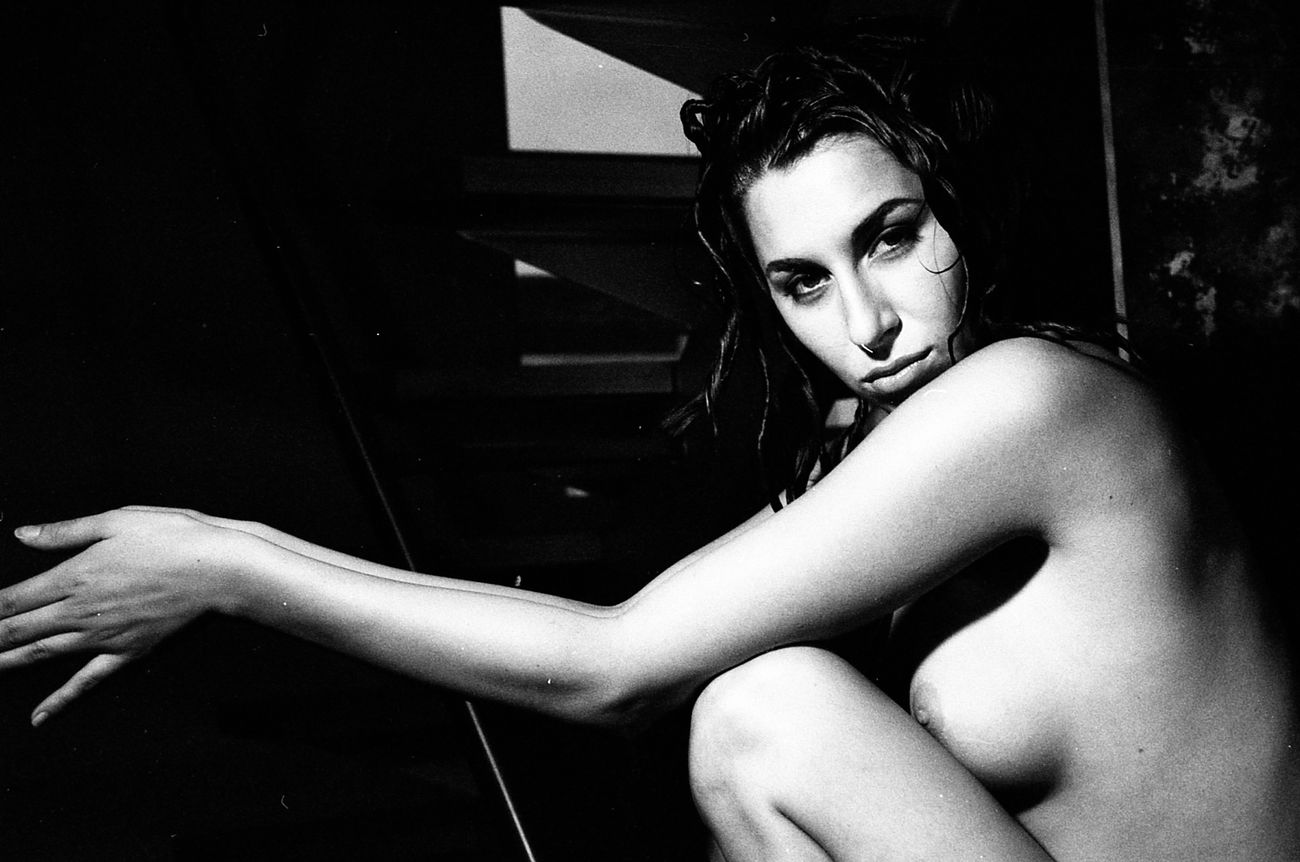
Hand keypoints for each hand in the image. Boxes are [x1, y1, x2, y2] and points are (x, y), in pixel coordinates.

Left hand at [1, 506, 247, 725]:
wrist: (218, 567)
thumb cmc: (171, 536)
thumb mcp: (116, 520)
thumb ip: (65, 532)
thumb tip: (22, 536)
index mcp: (73, 576)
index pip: (10, 599)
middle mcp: (80, 611)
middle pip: (16, 633)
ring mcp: (102, 636)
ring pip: (40, 656)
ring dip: (4, 666)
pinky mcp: (126, 651)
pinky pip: (86, 682)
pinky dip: (60, 701)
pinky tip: (38, 718)